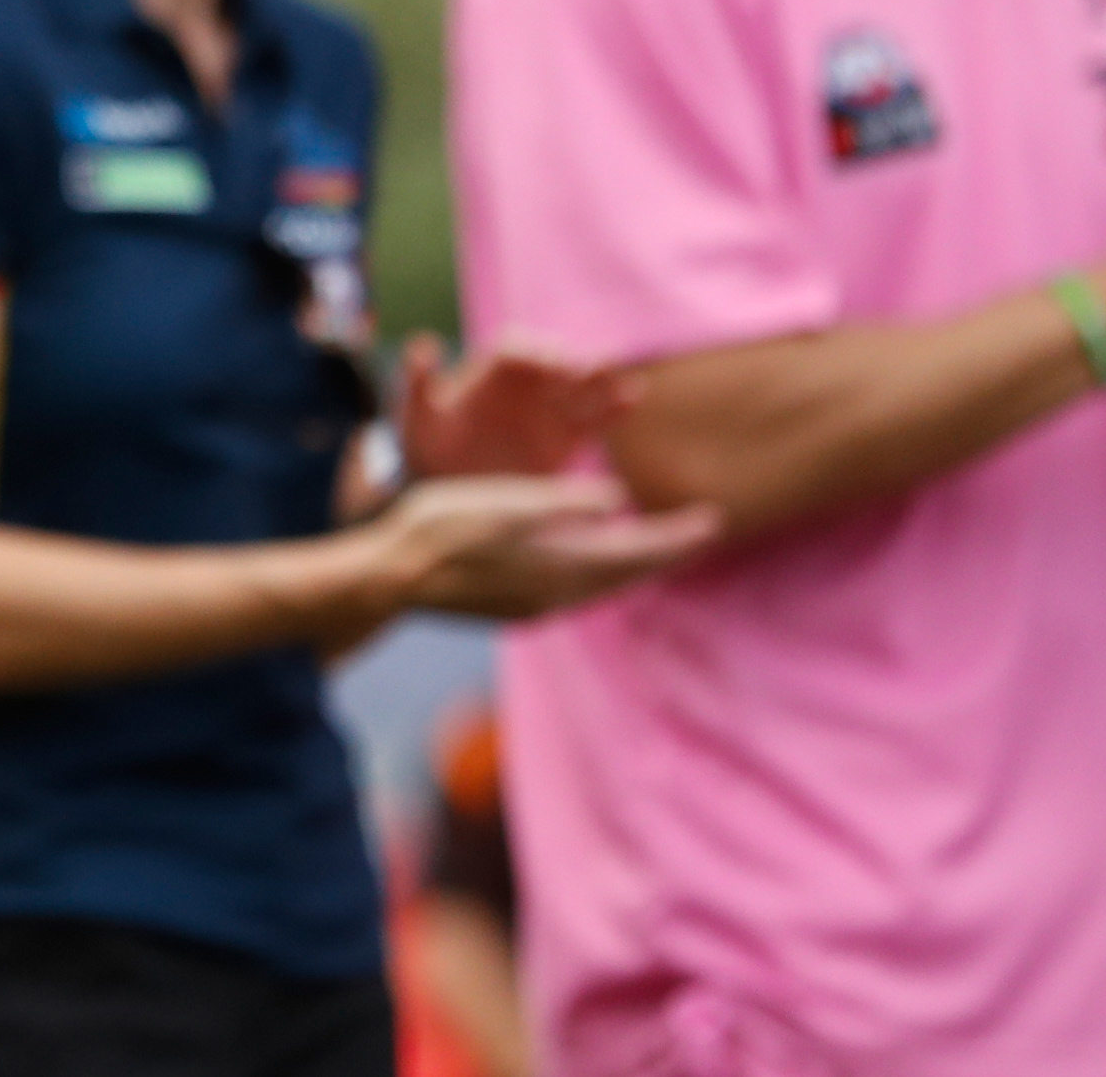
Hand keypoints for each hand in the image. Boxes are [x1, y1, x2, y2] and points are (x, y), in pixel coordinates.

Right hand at [366, 473, 718, 625]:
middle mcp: (558, 596)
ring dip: (638, 563)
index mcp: (560, 567)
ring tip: (662, 545)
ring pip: (605, 585)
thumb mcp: (499, 503)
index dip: (678, 537)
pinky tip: (599, 559)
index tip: (716, 520)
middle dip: (669, 551)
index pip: (637, 552)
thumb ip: (560, 502)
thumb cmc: (437, 529)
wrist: (389, 579)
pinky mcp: (517, 607)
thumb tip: (617, 498)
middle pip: (629, 573)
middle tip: (705, 530)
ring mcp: (536, 606)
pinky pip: (580, 589)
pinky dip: (605, 571)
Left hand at [395, 335, 630, 481]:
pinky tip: (634, 396)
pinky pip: (594, 420)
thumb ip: (417, 383)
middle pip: (554, 362)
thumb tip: (423, 342)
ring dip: (599, 379)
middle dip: (569, 362)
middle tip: (582, 372)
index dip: (532, 351)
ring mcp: (546, 412)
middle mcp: (522, 388)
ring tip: (620, 378)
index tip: (545, 364)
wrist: (446, 497)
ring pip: (580, 388)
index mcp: (487, 376)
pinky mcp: (565, 440)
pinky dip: (614, 407)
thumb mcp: (415, 420)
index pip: (515, 349)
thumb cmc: (425, 453)